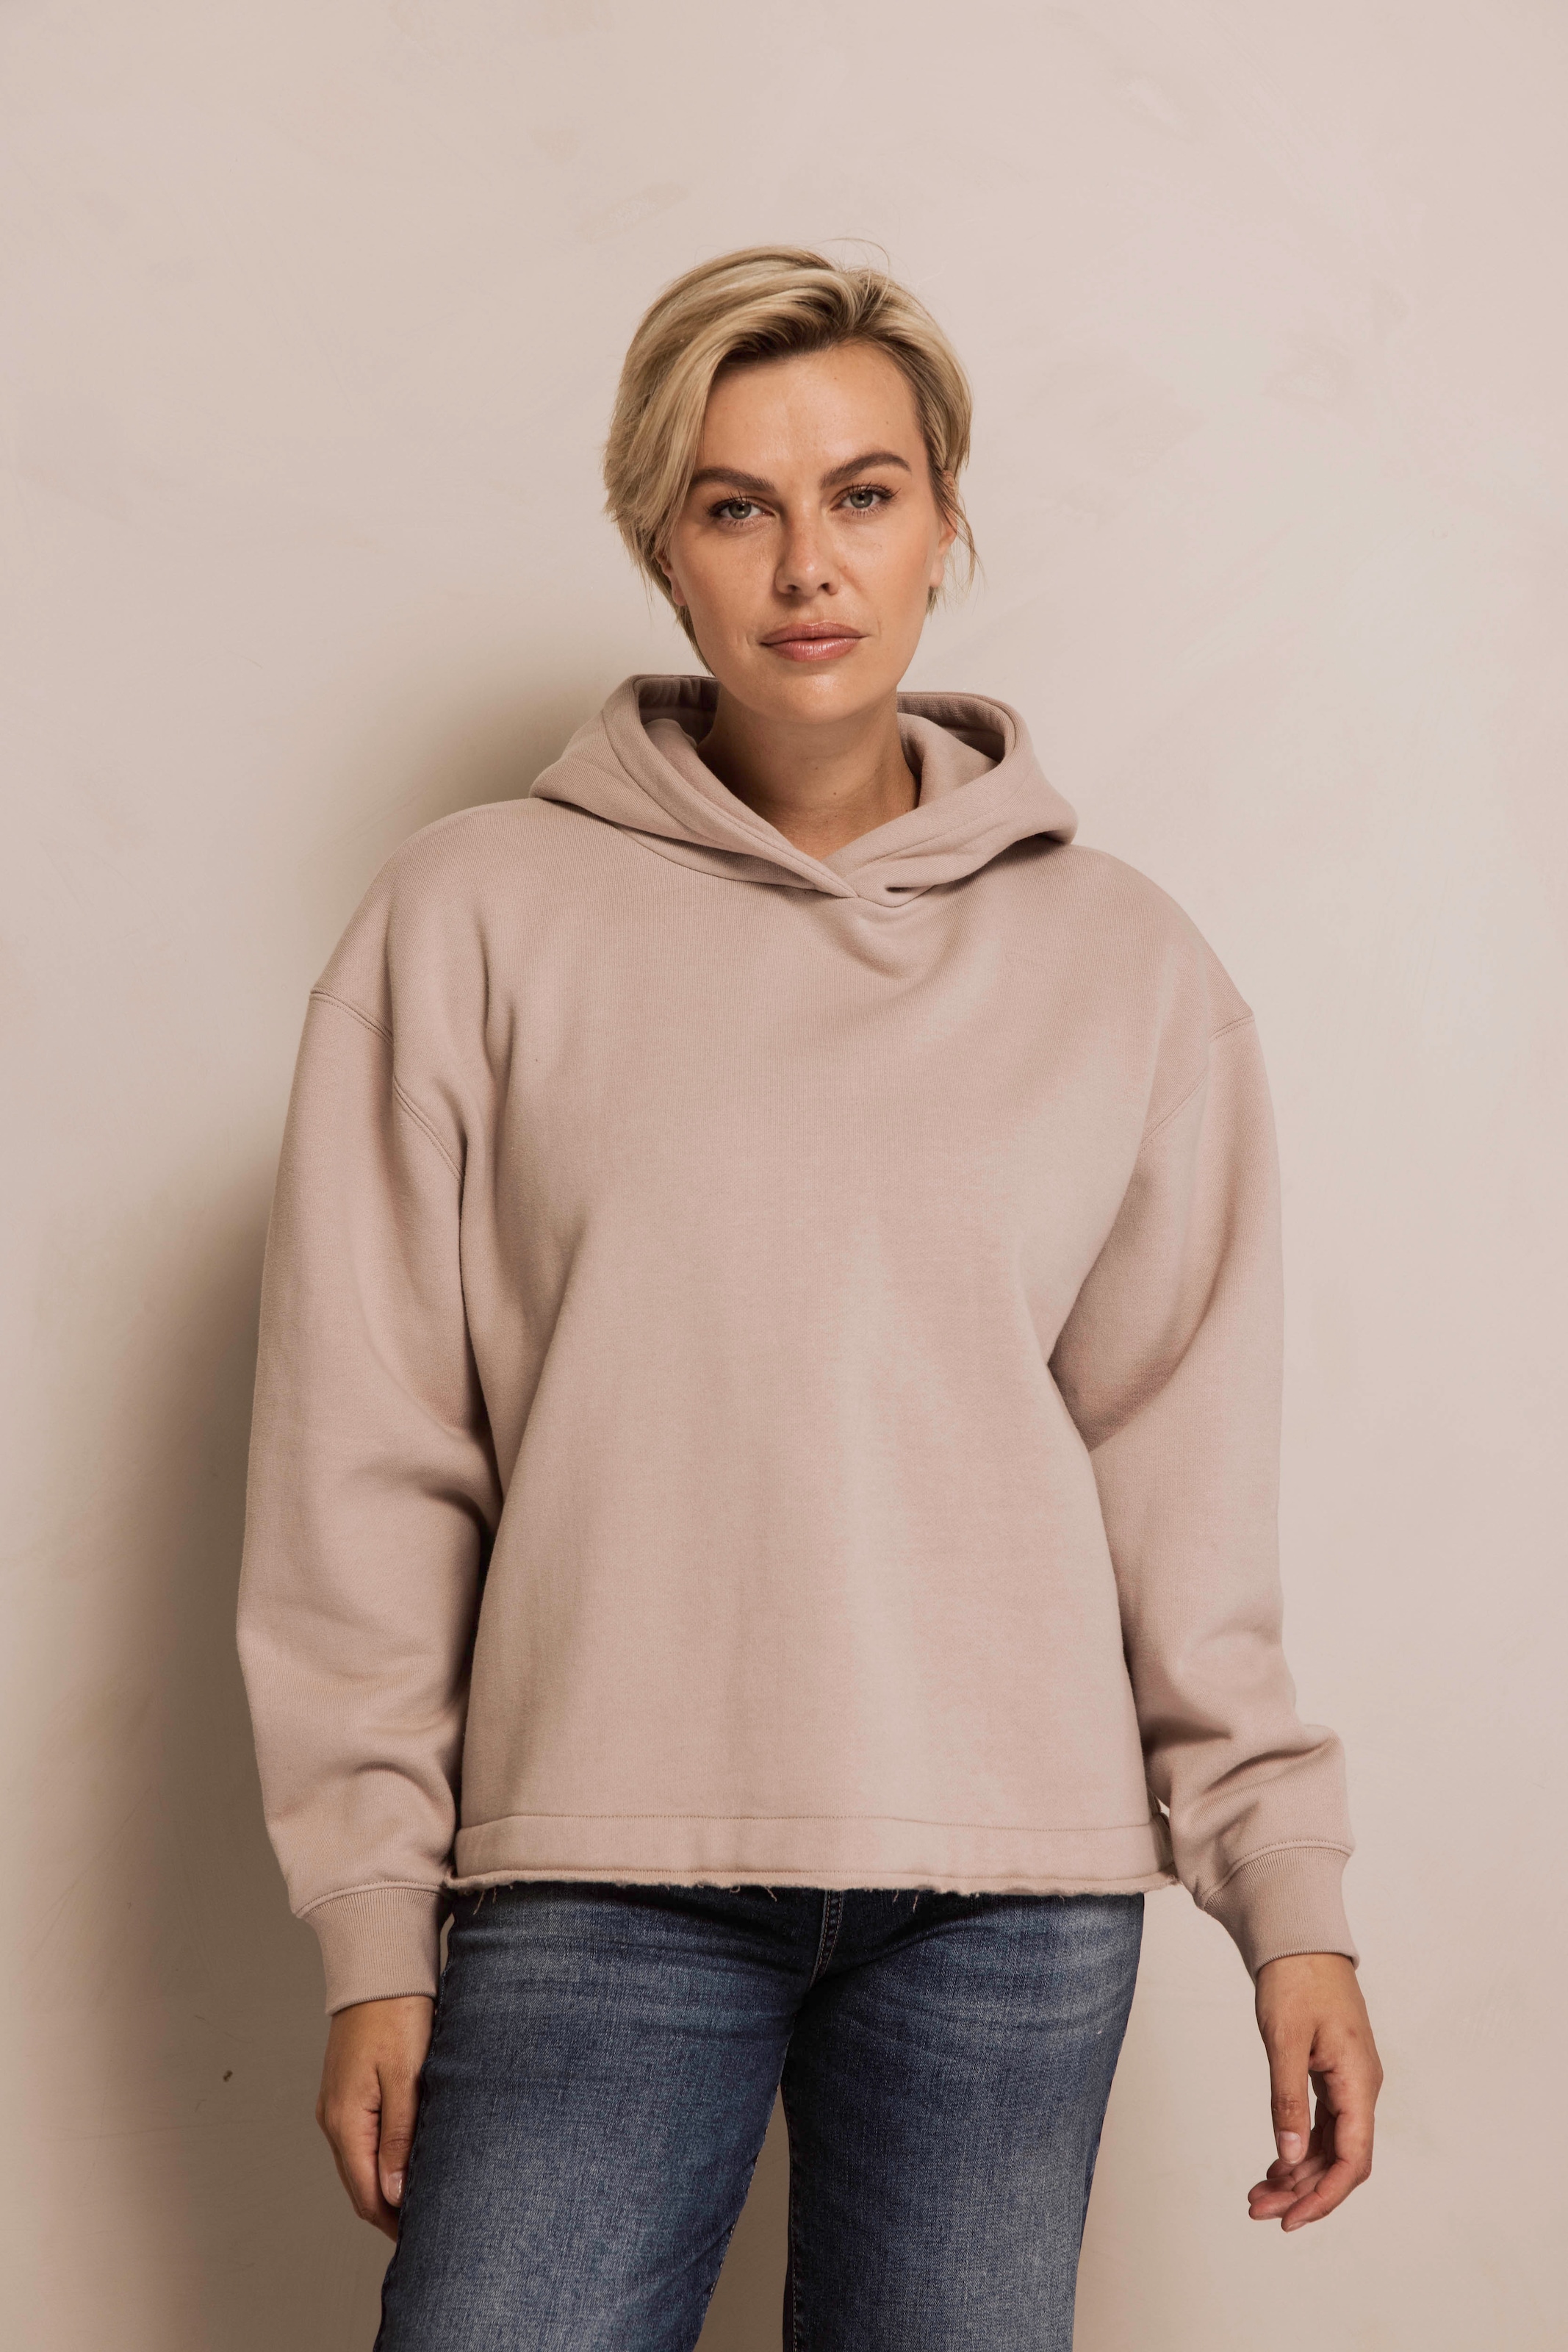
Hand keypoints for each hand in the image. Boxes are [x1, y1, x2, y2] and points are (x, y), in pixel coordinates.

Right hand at [316, 1994, 434, 2238]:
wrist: (378, 1969)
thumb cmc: (397, 2015)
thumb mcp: (406, 2077)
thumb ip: (399, 2137)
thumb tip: (393, 2194)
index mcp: (346, 2121)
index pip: (366, 2193)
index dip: (392, 2221)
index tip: (423, 2234)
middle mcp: (333, 2119)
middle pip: (359, 2184)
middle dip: (389, 2209)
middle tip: (427, 2222)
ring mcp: (336, 2105)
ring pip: (359, 2163)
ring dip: (385, 2183)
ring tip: (422, 2195)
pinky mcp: (345, 2092)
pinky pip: (360, 2139)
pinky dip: (380, 2158)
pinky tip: (405, 2157)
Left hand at [1248, 1952, 1381, 2230]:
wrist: (1300, 1938)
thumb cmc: (1295, 1979)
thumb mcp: (1285, 2040)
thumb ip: (1288, 2100)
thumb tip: (1290, 2156)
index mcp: (1358, 2082)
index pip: (1352, 2159)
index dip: (1324, 2196)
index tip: (1290, 2219)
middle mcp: (1360, 2088)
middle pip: (1340, 2161)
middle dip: (1303, 2192)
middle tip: (1259, 2209)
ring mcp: (1347, 2083)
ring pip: (1330, 2147)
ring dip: (1298, 2174)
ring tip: (1259, 2194)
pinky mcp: (1332, 2076)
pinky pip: (1323, 2126)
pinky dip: (1300, 2148)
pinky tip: (1276, 2164)